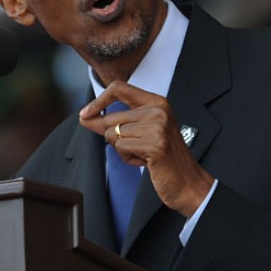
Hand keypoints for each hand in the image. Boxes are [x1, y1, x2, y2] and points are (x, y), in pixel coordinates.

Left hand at [79, 81, 213, 217]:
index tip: (85, 114)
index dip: (98, 100)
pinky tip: (145, 161)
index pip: (118, 88)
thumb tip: (84, 117)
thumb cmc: (162, 158)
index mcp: (156, 102)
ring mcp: (158, 126)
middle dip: (114, 138)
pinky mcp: (154, 144)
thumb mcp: (138, 134)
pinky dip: (128, 159)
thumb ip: (112, 124)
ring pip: (113, 135)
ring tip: (143, 154)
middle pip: (111, 119)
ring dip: (123, 150)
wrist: (187, 181)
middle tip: (136, 148)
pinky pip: (121, 148)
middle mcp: (158, 110)